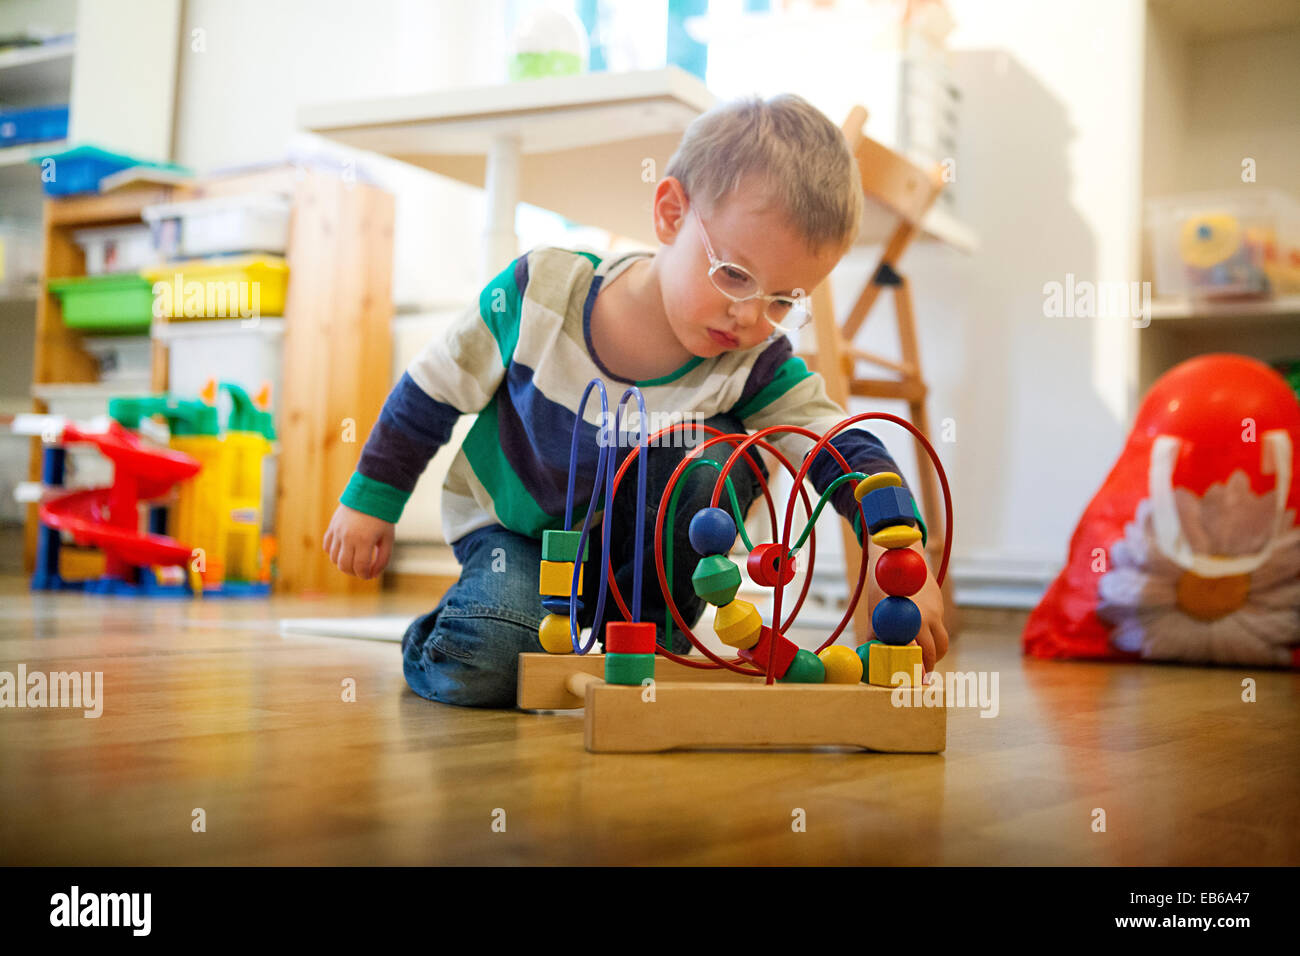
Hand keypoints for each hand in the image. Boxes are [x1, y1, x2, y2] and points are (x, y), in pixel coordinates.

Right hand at [323, 503, 394, 579]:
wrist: (370, 494)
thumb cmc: (382, 518)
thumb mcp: (388, 539)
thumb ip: (382, 559)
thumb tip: (373, 575)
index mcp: (364, 540)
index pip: (359, 567)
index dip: (364, 575)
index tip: (369, 575)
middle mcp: (348, 537)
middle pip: (344, 566)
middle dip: (353, 572)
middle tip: (362, 570)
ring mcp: (338, 531)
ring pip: (334, 558)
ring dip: (343, 564)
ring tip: (354, 560)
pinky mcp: (332, 526)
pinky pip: (327, 546)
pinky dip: (334, 553)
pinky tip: (344, 552)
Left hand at [866, 539, 948, 675]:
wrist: (901, 558)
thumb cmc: (883, 588)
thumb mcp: (876, 611)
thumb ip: (875, 634)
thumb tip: (869, 659)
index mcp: (905, 619)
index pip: (912, 650)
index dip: (914, 667)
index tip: (916, 681)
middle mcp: (923, 616)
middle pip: (932, 651)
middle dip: (927, 667)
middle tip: (921, 680)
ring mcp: (935, 612)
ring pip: (942, 643)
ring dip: (935, 657)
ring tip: (925, 666)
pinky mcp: (941, 608)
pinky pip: (941, 631)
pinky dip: (935, 642)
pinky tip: (926, 644)